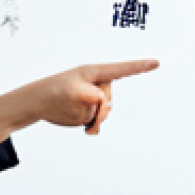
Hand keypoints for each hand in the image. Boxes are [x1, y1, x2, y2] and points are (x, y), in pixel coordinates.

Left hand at [0, 59, 158, 145]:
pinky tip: (87, 131)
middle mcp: (96, 84)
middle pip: (110, 98)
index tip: (156, 63)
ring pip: (104, 112)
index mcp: (94, 73)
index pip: (121, 70)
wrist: (38, 104)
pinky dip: (93, 127)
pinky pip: (96, 121)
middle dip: (102, 110)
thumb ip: (88, 95)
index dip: (139, 67)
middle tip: (91, 116)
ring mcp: (92, 99)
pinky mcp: (87, 111)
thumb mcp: (70, 91)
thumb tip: (101, 101)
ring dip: (95, 120)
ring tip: (78, 119)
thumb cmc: (52, 91)